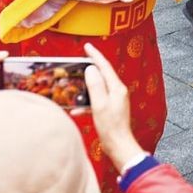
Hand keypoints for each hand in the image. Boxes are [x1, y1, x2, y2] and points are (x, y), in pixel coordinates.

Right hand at [83, 43, 143, 170]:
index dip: (95, 55)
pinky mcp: (111, 109)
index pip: (105, 66)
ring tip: (73, 85)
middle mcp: (118, 91)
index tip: (87, 46)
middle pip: (102, 75)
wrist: (119, 146)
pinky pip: (97, 100)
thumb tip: (91, 69)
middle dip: (89, 69)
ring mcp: (115, 100)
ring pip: (98, 88)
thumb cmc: (110, 127)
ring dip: (86, 87)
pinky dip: (87, 102)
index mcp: (117, 88)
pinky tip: (76, 109)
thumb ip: (95, 85)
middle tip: (77, 62)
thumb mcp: (99, 105)